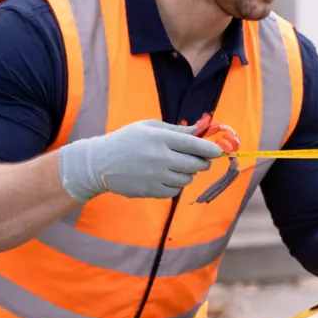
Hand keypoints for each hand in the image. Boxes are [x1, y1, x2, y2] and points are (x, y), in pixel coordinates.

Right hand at [57, 120, 223, 201]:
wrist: (99, 163)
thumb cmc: (126, 140)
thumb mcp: (148, 127)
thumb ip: (176, 130)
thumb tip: (200, 130)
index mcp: (159, 138)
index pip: (193, 144)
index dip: (210, 149)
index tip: (218, 151)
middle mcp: (159, 158)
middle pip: (196, 164)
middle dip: (202, 162)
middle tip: (198, 159)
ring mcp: (156, 176)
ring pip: (188, 179)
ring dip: (187, 173)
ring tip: (174, 166)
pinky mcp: (151, 191)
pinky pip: (176, 190)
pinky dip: (175, 184)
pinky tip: (165, 177)